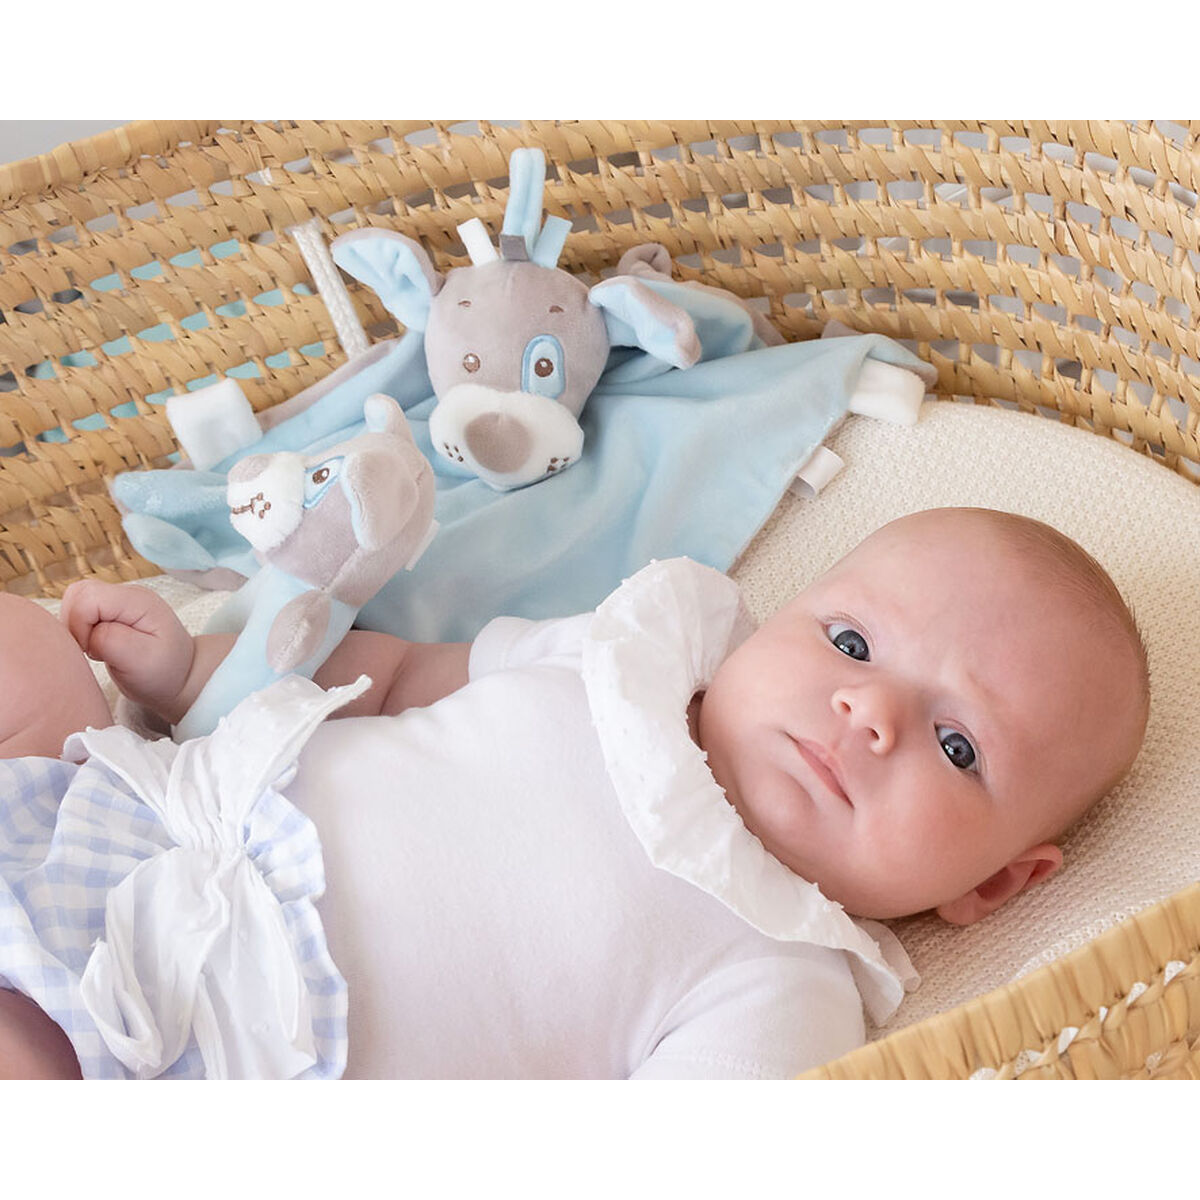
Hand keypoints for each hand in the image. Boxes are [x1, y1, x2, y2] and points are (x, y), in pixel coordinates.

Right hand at [60, 581, 195, 719]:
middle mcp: (128, 594)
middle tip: (93, 650)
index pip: (88, 597)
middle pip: (77, 593)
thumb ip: (111, 641)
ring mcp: (118, 601)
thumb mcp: (141, 661)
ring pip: (75, 601)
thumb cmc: (164, 671)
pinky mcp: (110, 611)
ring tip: (98, 650)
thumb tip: (88, 632)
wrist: (180, 675)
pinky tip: (98, 647)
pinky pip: (80, 612)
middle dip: (74, 625)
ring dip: (76, 628)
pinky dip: (80, 631)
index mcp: (138, 602)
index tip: (93, 651)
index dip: (79, 625)